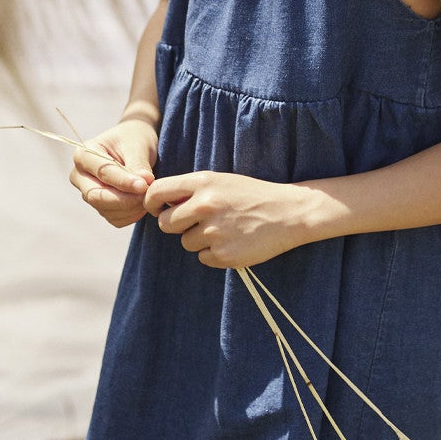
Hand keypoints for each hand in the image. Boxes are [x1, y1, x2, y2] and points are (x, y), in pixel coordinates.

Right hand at [71, 119, 157, 226]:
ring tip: (149, 196)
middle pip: (97, 196)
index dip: (124, 182)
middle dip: (126, 199)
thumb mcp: (138, 145)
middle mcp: (80, 176)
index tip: (145, 185)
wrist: (134, 144)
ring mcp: (88, 193)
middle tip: (148, 195)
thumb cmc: (134, 139)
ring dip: (131, 208)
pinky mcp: (100, 206)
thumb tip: (144, 183)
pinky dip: (131, 215)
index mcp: (84, 154)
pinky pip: (114, 219)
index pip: (103, 173)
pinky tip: (143, 204)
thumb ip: (138, 164)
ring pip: (106, 210)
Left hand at [144, 169, 314, 268]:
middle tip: (197, 223)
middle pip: (166, 224)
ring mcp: (214, 232)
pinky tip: (234, 241)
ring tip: (225, 230)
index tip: (157, 209)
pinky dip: (215, 253)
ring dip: (199, 240)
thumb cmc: (252, 196)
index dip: (151, 204)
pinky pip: (203, 258)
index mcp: (203, 183)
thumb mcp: (222, 181)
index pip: (157, 192)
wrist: (289, 213)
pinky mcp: (224, 254)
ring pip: (186, 243)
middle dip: (177, 226)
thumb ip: (192, 190)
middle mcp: (205, 206)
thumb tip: (161, 204)